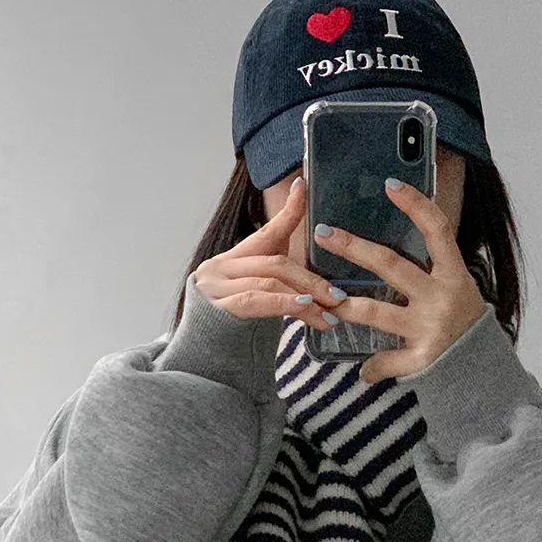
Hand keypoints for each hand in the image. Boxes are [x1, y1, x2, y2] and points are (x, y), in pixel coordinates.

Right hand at [194, 178, 340, 329]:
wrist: (203, 356)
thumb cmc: (235, 328)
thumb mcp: (258, 299)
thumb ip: (279, 284)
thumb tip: (317, 287)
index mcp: (233, 260)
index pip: (265, 231)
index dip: (287, 210)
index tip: (302, 186)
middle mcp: (220, 267)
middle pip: (276, 264)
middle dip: (311, 281)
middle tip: (338, 297)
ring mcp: (215, 287)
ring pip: (270, 282)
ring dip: (305, 297)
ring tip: (330, 313)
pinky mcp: (217, 307)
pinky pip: (257, 301)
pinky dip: (285, 303)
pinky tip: (306, 308)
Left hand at [313, 179, 487, 382]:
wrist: (486, 368)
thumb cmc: (464, 321)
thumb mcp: (457, 286)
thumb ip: (432, 265)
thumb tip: (395, 238)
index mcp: (454, 274)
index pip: (437, 230)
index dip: (416, 205)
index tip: (390, 184)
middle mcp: (441, 296)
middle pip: (391, 265)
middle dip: (354, 248)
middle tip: (323, 233)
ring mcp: (430, 327)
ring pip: (377, 312)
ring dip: (346, 306)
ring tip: (322, 301)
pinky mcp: (423, 358)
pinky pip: (387, 360)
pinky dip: (372, 368)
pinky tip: (362, 371)